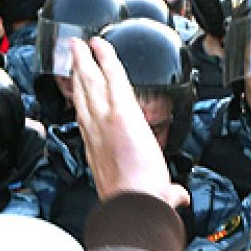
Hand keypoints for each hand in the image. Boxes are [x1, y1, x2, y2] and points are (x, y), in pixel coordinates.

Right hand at [69, 37, 187, 208]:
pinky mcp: (121, 113)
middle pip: (81, 96)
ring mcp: (105, 121)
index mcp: (97, 152)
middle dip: (76, 74)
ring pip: (90, 84)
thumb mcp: (152, 196)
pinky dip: (105, 60)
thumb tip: (178, 196)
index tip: (80, 91)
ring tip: (79, 46)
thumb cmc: (136, 203)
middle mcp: (95, 134)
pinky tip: (101, 45)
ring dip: (84, 62)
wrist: (134, 204)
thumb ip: (167, 193)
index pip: (87, 120)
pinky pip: (112, 79)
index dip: (82, 103)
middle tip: (73, 56)